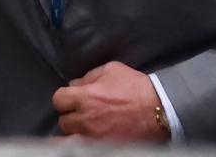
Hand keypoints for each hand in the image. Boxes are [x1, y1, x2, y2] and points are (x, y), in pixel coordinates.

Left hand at [52, 61, 169, 141]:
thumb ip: (89, 76)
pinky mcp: (102, 146)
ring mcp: (93, 135)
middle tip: (81, 112)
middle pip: (63, 120)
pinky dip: (80, 142)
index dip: (64, 98)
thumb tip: (75, 84)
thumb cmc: (136, 88)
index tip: (70, 98)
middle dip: (70, 114)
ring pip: (70, 136)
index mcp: (86, 96)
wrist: (157, 109)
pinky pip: (81, 147)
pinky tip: (84, 137)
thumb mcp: (112, 70)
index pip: (58, 99)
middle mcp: (86, 118)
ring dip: (76, 129)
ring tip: (86, 125)